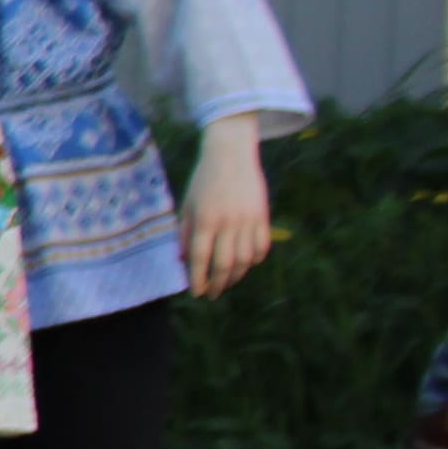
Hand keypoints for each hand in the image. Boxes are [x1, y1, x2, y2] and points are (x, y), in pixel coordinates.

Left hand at [180, 117, 275, 296]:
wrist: (230, 154)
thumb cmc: (203, 180)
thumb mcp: (188, 205)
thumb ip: (185, 233)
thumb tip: (184, 261)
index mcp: (205, 220)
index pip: (200, 258)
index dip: (198, 279)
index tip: (196, 293)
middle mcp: (228, 222)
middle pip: (225, 264)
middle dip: (218, 283)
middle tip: (212, 293)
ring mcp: (248, 220)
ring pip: (246, 259)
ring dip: (236, 276)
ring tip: (227, 282)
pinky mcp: (263, 216)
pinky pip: (262, 246)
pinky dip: (255, 260)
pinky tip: (246, 264)